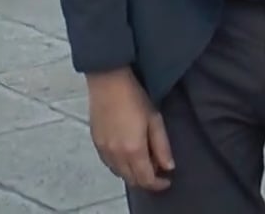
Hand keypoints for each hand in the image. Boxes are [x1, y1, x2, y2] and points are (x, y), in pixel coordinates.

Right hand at [86, 68, 173, 191]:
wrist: (108, 81)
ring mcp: (103, 150)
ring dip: (133, 174)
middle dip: (146, 180)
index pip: (146, 179)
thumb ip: (161, 146)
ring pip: (120, 174)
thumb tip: (168, 166)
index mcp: (133, 150)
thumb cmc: (134, 96)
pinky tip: (128, 156)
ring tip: (145, 163)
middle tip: (158, 172)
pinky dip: (121, 166)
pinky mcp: (96, 144)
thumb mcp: (155, 119)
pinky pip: (109, 164)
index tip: (167, 180)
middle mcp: (116, 155)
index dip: (158, 184)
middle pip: (132, 180)